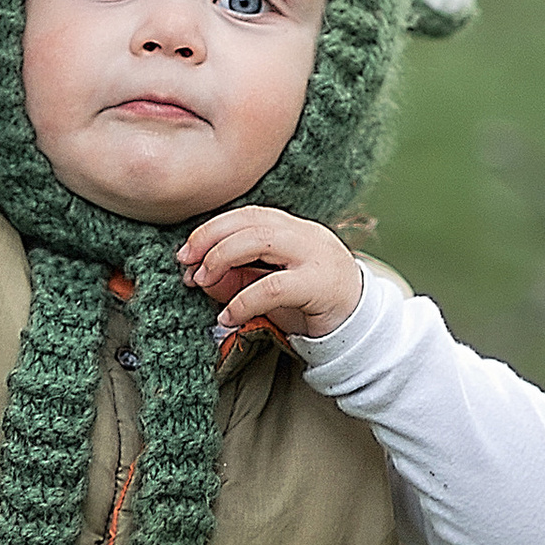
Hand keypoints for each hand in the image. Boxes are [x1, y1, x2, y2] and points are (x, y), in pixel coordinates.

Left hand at [178, 207, 363, 343]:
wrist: (359, 329)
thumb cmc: (310, 306)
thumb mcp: (268, 288)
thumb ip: (238, 278)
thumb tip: (200, 276)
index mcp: (294, 229)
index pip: (248, 214)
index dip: (212, 229)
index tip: (186, 252)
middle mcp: (306, 234)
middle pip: (251, 221)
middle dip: (210, 240)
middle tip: (187, 266)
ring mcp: (316, 256)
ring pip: (260, 241)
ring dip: (222, 259)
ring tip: (202, 283)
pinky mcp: (320, 285)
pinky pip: (272, 287)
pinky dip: (242, 300)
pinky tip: (227, 316)